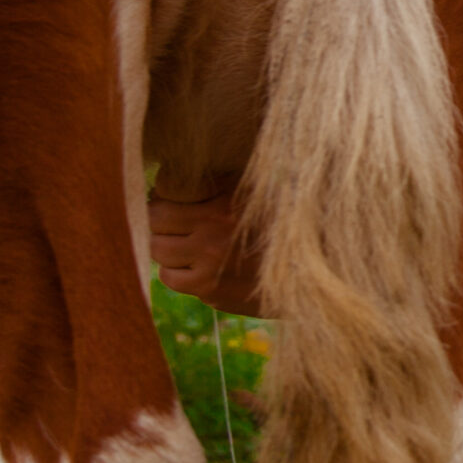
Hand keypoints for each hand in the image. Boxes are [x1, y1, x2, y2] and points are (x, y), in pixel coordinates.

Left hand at [148, 174, 268, 314]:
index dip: (161, 192)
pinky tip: (190, 265)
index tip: (167, 196)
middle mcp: (216, 226)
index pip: (168, 188)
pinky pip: (169, 277)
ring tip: (179, 243)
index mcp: (227, 197)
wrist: (306, 274)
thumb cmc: (280, 225)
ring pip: (157, 249)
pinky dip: (173, 271)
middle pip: (155, 218)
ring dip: (163, 245)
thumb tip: (180, 173)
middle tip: (166, 221)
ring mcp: (211, 260)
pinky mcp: (210, 289)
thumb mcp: (258, 191)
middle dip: (156, 218)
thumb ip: (223, 180)